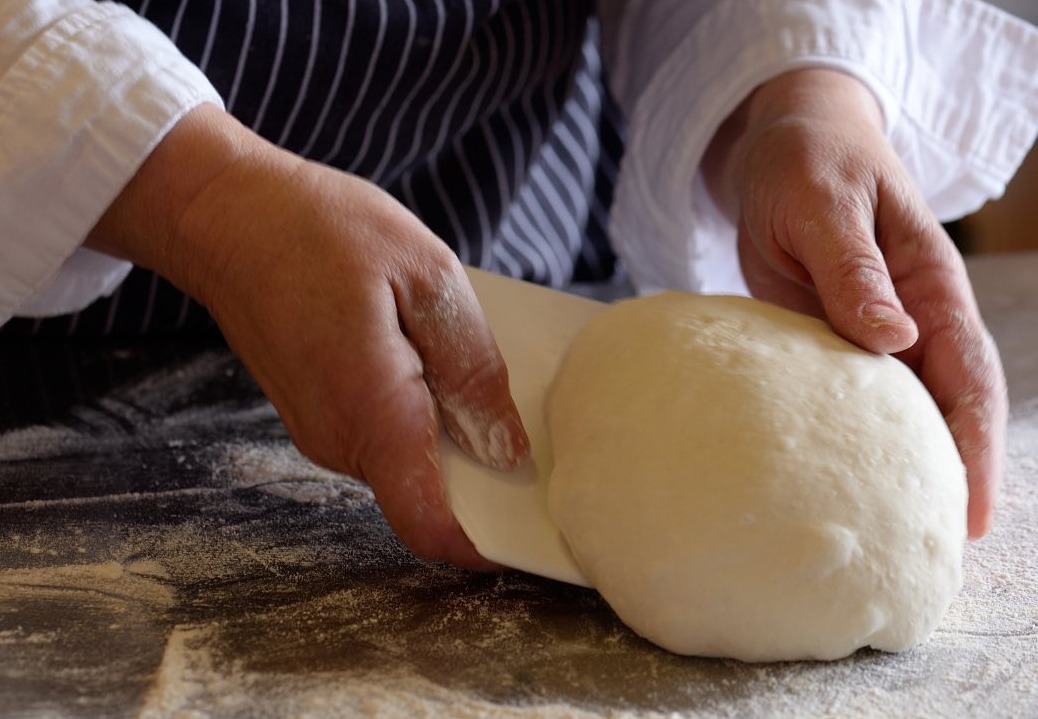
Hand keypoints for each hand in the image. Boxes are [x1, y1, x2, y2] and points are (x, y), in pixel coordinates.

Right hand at [87, 105, 529, 566]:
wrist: (225, 216)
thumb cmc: (321, 231)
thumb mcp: (426, 277)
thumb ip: (473, 369)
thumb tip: (506, 450)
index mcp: (375, 414)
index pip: (431, 525)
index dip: (482, 543)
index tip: (527, 526)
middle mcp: (341, 442)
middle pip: (429, 492)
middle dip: (480, 465)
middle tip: (514, 398)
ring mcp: (322, 433)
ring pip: (407, 461)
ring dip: (447, 427)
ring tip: (456, 351)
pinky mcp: (315, 416)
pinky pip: (383, 434)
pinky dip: (417, 410)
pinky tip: (422, 349)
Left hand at [704, 70, 1006, 537]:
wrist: (782, 146)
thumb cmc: (810, 163)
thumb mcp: (826, 204)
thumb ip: (855, 269)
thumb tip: (894, 337)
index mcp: (929, 285)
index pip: (965, 375)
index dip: (975, 442)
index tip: (971, 507)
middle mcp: (912, 317)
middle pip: (946, 405)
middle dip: (952, 472)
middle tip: (937, 548)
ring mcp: (872, 330)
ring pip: (900, 407)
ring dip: (904, 462)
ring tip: (893, 530)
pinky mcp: (832, 336)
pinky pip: (849, 393)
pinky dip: (852, 435)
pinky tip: (837, 475)